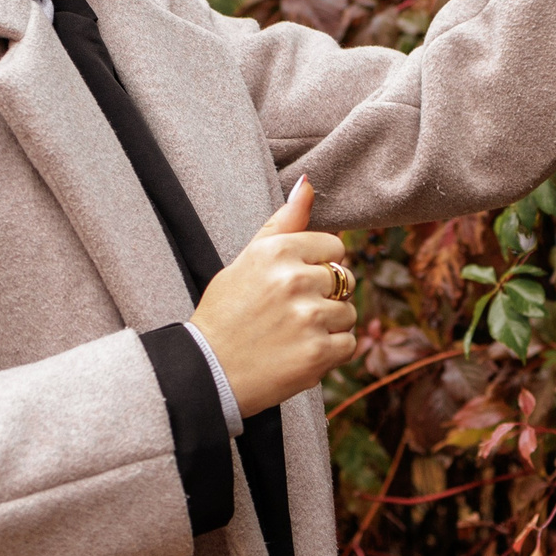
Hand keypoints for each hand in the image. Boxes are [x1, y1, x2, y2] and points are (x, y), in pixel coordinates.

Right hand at [190, 177, 357, 417]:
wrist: (207, 373)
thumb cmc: (225, 313)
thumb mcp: (247, 259)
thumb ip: (282, 222)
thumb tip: (309, 183)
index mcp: (277, 251)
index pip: (334, 247)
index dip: (316, 267)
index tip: (292, 285)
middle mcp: (295, 279)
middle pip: (345, 279)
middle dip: (325, 296)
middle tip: (289, 313)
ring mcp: (309, 317)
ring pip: (348, 313)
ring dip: (328, 326)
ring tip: (292, 335)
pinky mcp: (318, 353)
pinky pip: (348, 345)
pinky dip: (329, 353)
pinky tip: (299, 353)